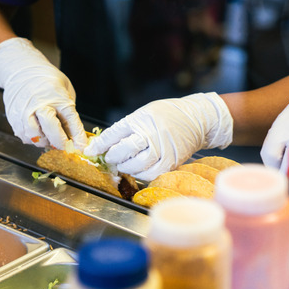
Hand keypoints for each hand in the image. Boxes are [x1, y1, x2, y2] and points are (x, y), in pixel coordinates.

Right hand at [0, 37, 87, 150]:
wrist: (21, 70)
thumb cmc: (46, 81)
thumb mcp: (65, 91)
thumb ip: (69, 113)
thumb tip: (74, 137)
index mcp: (57, 97)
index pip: (71, 121)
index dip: (78, 137)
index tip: (82, 147)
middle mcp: (40, 104)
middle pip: (52, 130)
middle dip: (60, 143)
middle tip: (65, 147)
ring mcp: (25, 112)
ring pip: (36, 137)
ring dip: (45, 142)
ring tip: (49, 137)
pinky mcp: (14, 118)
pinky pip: (24, 136)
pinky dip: (32, 139)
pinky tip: (37, 132)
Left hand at [82, 92, 232, 180]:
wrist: (198, 118)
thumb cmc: (167, 115)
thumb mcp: (145, 113)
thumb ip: (127, 128)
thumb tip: (104, 144)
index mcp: (141, 118)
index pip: (114, 133)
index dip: (100, 145)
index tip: (90, 151)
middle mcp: (151, 133)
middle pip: (123, 151)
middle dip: (112, 157)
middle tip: (109, 158)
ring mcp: (162, 149)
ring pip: (135, 165)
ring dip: (124, 167)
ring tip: (122, 164)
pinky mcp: (171, 161)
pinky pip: (150, 174)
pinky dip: (140, 174)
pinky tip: (137, 170)